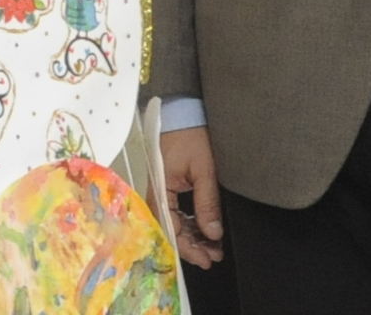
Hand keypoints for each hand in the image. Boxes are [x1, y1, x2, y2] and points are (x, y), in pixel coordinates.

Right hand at [161, 126, 225, 267]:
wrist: (182, 111)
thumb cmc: (190, 135)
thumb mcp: (203, 168)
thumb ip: (207, 202)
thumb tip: (213, 233)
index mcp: (160, 190)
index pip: (171, 228)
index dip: (188, 247)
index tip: (207, 259)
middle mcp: (156, 194)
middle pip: (171, 230)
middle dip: (193, 246)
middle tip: (214, 257)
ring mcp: (161, 191)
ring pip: (175, 223)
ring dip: (193, 236)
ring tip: (213, 247)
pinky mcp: (168, 187)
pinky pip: (177, 212)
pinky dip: (191, 223)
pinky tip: (205, 230)